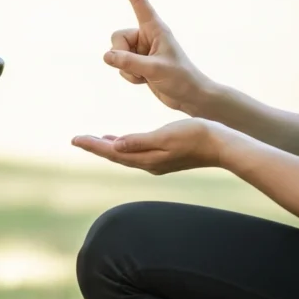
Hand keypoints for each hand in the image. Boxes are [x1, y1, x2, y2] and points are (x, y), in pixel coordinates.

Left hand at [71, 118, 226, 174]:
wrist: (223, 145)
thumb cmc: (196, 136)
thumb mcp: (166, 135)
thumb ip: (140, 141)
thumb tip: (115, 145)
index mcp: (147, 159)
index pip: (113, 152)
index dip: (93, 146)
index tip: (75, 139)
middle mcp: (149, 163)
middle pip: (115, 155)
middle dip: (96, 147)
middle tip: (77, 139)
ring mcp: (157, 162)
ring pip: (125, 154)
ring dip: (108, 147)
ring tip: (93, 140)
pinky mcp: (164, 157)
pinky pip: (136, 152)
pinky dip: (123, 145)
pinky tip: (120, 139)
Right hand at [108, 0, 213, 115]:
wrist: (190, 97)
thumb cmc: (181, 79)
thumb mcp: (154, 70)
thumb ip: (129, 62)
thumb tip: (106, 56)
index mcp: (155, 28)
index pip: (139, 3)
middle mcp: (146, 36)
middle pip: (116, 37)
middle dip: (121, 54)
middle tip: (140, 67)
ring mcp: (141, 50)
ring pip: (116, 54)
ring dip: (127, 70)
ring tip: (147, 76)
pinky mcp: (138, 63)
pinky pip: (120, 66)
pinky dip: (129, 77)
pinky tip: (145, 81)